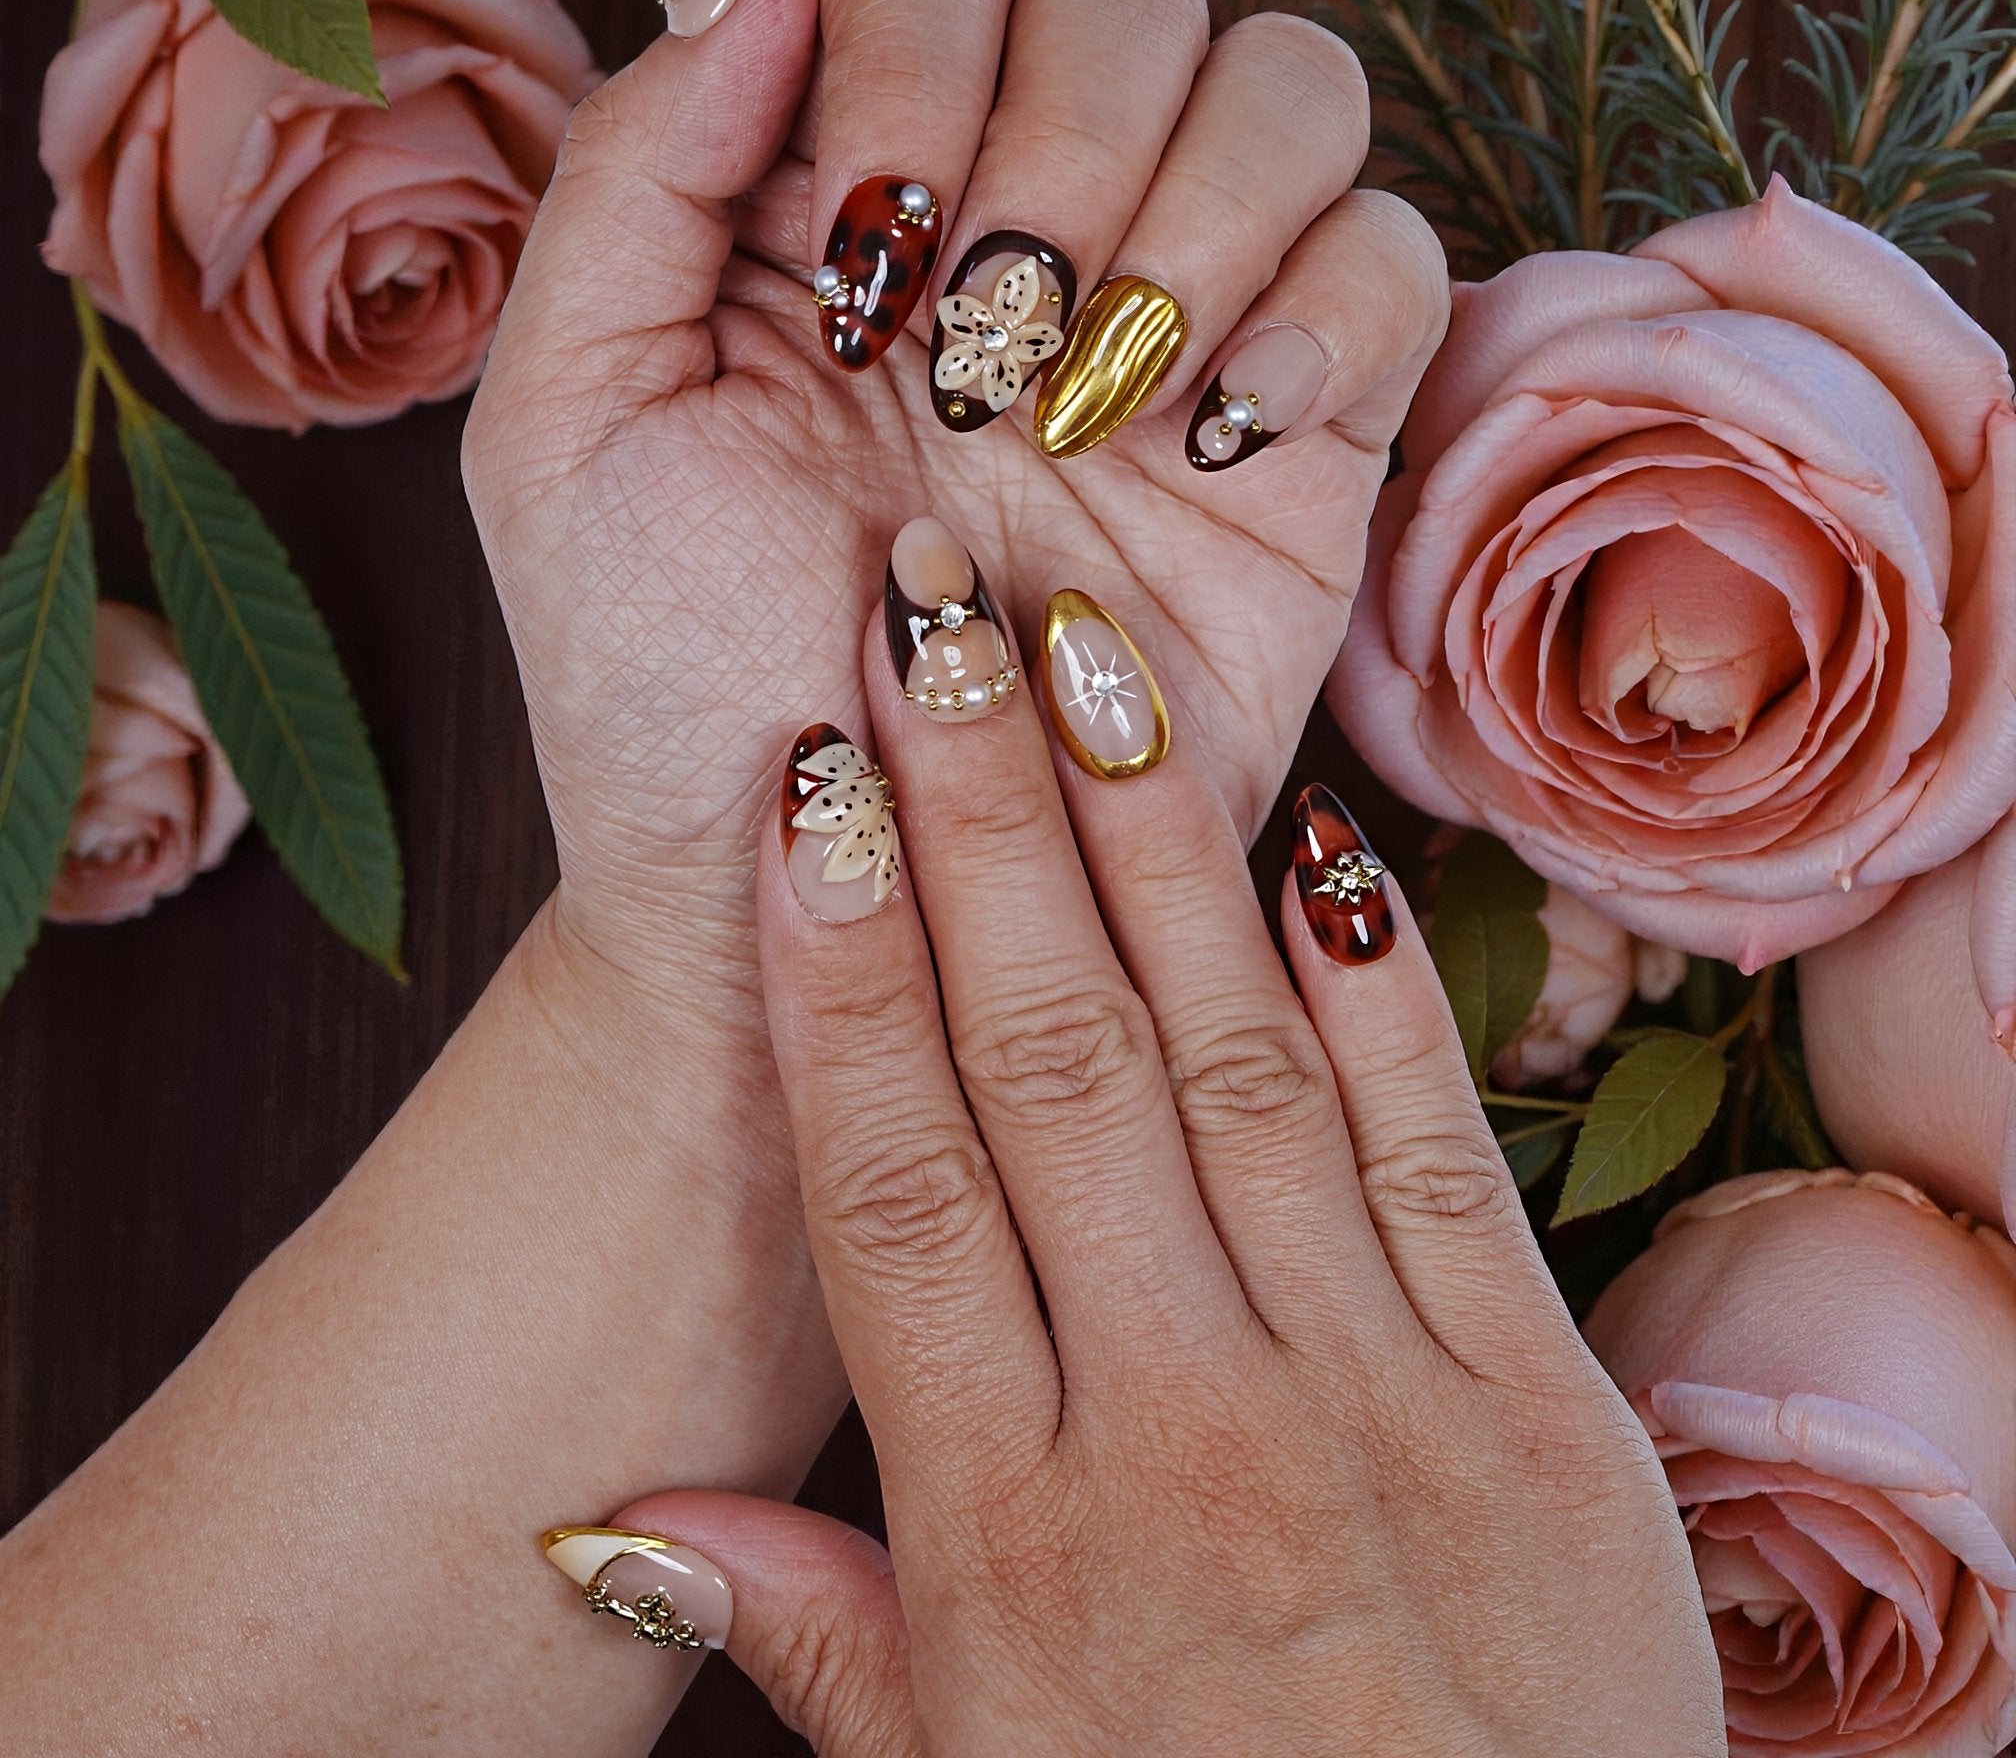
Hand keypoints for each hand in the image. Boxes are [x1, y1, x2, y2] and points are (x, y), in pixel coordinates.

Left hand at [461, 0, 1446, 1016]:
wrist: (841, 906)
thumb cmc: (673, 689)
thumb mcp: (570, 425)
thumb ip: (636, 165)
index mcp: (834, 195)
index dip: (909, 62)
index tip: (855, 269)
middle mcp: (1016, 232)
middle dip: (1054, 142)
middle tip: (975, 352)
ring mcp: (1169, 326)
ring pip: (1289, 84)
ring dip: (1194, 210)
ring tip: (1085, 405)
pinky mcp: (1302, 443)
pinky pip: (1398, 262)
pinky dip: (1327, 310)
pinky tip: (1211, 433)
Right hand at [562, 545, 1723, 1754]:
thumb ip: (814, 1635)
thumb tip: (616, 1520)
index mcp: (1011, 1527)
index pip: (896, 1180)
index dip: (840, 967)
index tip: (806, 797)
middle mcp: (1181, 1421)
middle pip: (1052, 1066)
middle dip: (980, 822)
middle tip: (932, 625)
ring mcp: (1373, 1389)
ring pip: (1228, 1058)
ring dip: (1143, 840)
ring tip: (1082, 657)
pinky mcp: (1535, 1392)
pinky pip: (1428, 1140)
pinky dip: (1362, 976)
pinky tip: (1300, 829)